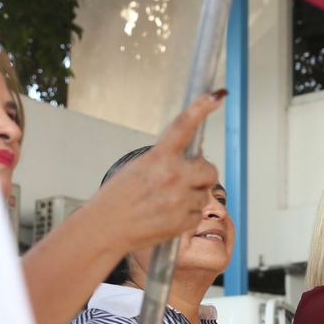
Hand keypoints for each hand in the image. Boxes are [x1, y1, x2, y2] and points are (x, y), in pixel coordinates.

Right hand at [95, 92, 222, 250]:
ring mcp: (180, 200)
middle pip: (210, 169)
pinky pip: (198, 214)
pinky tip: (168, 215)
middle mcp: (173, 176)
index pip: (184, 127)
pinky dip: (188, 215)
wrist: (106, 228)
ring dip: (193, 196)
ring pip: (205, 194)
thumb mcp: (138, 169)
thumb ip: (166, 161)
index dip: (202, 109)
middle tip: (189, 180)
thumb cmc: (117, 199)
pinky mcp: (184, 221)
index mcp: (158, 158)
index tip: (216, 96)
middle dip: (203, 174)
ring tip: (168, 202)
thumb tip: (192, 159)